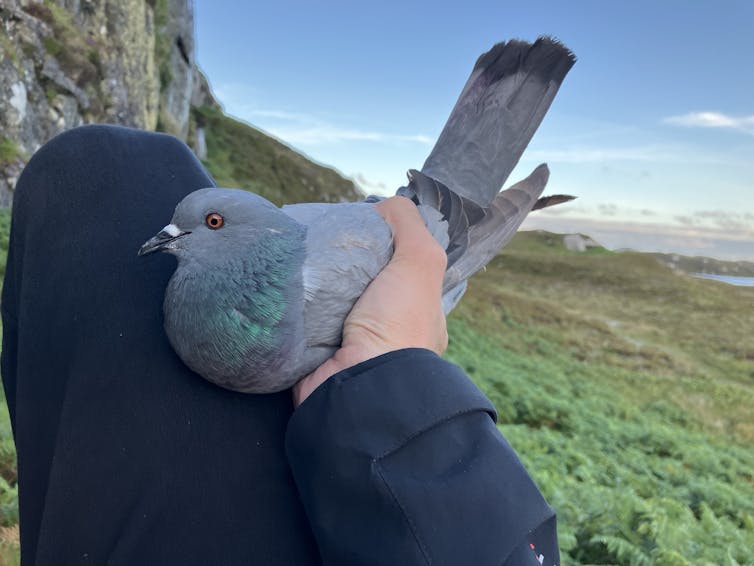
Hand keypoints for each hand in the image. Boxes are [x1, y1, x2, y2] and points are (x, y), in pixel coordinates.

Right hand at [292, 196, 447, 406]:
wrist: (358, 387)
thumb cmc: (397, 323)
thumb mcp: (420, 262)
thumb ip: (410, 226)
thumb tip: (386, 204)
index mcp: (414, 313)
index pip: (397, 269)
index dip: (379, 246)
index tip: (354, 229)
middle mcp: (384, 330)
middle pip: (359, 282)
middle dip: (341, 263)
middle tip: (318, 239)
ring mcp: (348, 345)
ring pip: (328, 300)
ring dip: (314, 283)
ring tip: (295, 255)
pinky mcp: (315, 355)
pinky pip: (303, 321)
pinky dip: (295, 304)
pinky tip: (283, 283)